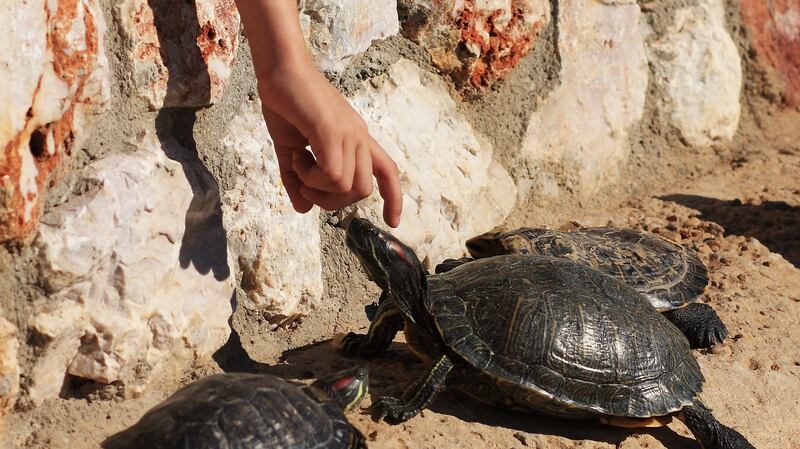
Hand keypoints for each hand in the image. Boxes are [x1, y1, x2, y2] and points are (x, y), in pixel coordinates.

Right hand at [257, 62, 402, 226]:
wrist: (278, 70)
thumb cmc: (285, 104)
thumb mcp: (290, 150)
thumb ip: (297, 180)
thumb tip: (303, 209)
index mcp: (356, 140)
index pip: (387, 171)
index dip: (393, 199)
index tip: (392, 222)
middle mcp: (359, 137)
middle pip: (362, 191)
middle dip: (332, 201)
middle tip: (304, 185)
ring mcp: (349, 134)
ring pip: (346, 187)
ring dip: (317, 188)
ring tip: (298, 165)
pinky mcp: (334, 132)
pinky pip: (333, 175)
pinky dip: (311, 178)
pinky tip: (297, 159)